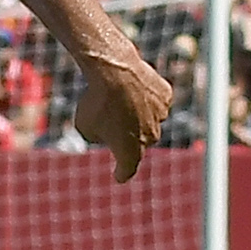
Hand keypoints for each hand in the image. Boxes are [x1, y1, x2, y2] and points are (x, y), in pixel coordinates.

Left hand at [74, 54, 174, 181]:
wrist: (115, 73)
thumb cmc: (96, 102)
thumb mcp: (85, 125)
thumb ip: (97, 135)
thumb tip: (106, 131)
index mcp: (130, 152)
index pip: (127, 169)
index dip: (122, 173)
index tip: (119, 176)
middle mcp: (150, 138)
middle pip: (139, 142)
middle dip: (128, 136)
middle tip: (112, 124)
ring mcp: (161, 117)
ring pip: (149, 120)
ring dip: (138, 115)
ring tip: (119, 99)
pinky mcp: (166, 97)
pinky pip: (156, 100)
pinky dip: (147, 97)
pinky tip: (134, 87)